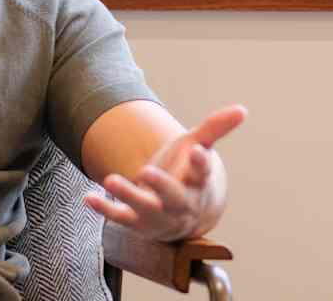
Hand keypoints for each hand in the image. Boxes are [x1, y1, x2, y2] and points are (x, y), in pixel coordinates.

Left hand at [83, 104, 246, 240]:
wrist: (180, 215)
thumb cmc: (188, 174)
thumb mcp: (199, 148)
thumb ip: (215, 128)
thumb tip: (242, 109)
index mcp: (198, 183)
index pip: (203, 174)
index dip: (202, 163)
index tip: (198, 151)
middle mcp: (180, 203)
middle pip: (174, 197)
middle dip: (162, 186)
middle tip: (147, 172)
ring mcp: (158, 214)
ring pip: (145, 208)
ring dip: (128, 195)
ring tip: (111, 179)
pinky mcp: (138, 223)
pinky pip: (121, 218)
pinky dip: (105, 208)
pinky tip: (89, 197)